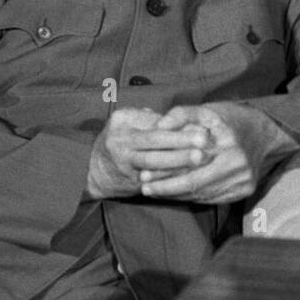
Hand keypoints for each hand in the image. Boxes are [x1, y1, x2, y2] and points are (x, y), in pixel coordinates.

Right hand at [86, 107, 211, 199]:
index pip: (154, 122)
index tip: (201, 126)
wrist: (95, 170)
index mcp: (123, 120)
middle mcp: (119, 139)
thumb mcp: (132, 122)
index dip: (178, 126)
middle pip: (154, 140)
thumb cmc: (123, 140)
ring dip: (178, 160)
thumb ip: (154, 120)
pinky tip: (186, 176)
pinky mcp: (127, 180)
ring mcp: (121, 161)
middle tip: (204, 140)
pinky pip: (151, 179)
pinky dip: (169, 177)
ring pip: (152, 161)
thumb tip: (188, 120)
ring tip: (199, 158)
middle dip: (180, 141)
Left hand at [137, 104, 291, 204]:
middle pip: (194, 184)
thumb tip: (158, 127)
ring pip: (202, 194)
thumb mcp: (207, 110)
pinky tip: (175, 195)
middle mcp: (238, 163)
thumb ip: (181, 114)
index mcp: (227, 141)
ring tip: (154, 192)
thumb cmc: (230, 119)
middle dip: (166, 187)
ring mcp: (244, 180)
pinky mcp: (245, 191)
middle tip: (144, 188)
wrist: (265, 133)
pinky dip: (192, 198)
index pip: (188, 164)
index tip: (143, 173)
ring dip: (176, 195)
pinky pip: (212, 198)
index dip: (164, 171)